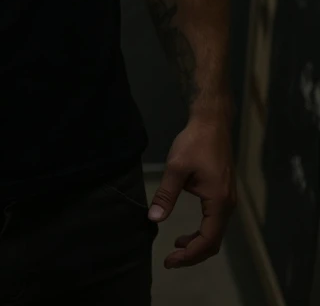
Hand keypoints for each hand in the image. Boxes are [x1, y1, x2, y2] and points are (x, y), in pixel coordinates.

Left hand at [148, 116, 236, 268]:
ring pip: (215, 233)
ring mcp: (228, 199)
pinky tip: (187, 231)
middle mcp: (228, 205)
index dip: (189, 255)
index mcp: (219, 202)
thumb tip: (154, 218)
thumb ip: (166, 194)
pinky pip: (215, 222)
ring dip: (197, 244)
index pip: (207, 240)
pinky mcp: (224, 193)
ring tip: (176, 247)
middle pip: (214, 242)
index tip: (169, 260)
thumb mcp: (176, 168)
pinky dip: (202, 232)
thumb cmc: (195, 142)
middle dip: (193, 254)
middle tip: (171, 260)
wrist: (212, 122)